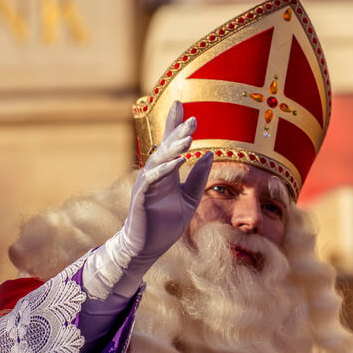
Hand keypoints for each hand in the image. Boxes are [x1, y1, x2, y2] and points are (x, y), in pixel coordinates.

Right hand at [81, 102, 212, 302]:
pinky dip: (166, 169)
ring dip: (174, 147)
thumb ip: (199, 177)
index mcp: (167, 172)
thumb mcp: (190, 199)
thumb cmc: (167, 223)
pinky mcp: (142, 196)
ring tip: (189, 137)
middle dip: (178, 132)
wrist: (149, 247)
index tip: (181, 104)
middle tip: (192, 119)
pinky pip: (153, 178)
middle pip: (166, 146)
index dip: (174, 124)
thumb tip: (210, 154)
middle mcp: (155, 173)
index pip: (170, 143)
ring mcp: (147, 184)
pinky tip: (179, 161)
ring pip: (159, 159)